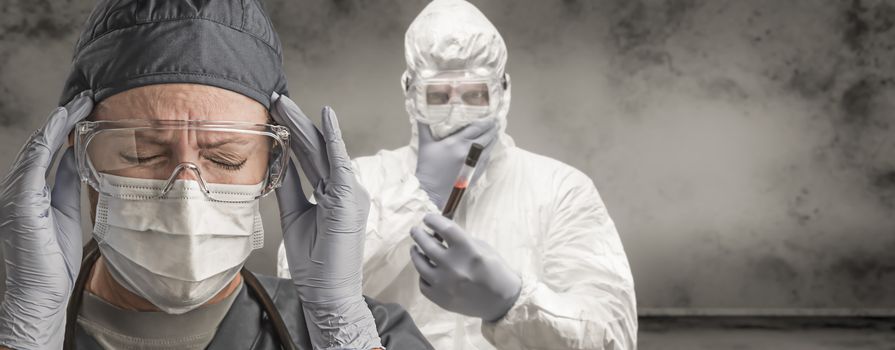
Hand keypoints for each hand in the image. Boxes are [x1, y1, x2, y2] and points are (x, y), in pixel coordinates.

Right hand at [0, 91, 92, 349]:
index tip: (88, 107)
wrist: (42, 293)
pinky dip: (45, 146)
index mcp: (33, 192)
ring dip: (57, 124)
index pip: (51, 151)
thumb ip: (70, 185)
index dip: (67, 127)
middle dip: (63, 118)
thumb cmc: (56, 259)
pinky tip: (60, 129)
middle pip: (43, 144)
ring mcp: (16, 196)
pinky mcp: (19, 205)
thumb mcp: (69, 212)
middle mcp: (20, 189)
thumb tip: (81, 158)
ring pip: (37, 150)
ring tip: (78, 104)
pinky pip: (32, 167)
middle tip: (87, 96)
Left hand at [270, 93, 380, 348]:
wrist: (327, 292)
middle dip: (296, 122)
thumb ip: (290, 188)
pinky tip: (325, 117)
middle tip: (276, 98)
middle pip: (317, 149)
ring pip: (323, 151)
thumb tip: (280, 162)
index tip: (277, 114)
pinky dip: (333, 138)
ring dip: (303, 124)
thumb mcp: (295, 216)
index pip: (312, 157)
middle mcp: (345, 189)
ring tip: (284, 102)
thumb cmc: (315, 263)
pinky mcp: (348, 198)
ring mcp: (350, 192)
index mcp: (333, 194)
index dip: (295, 134)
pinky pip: (339, 162)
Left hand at [410, 213, 520, 321]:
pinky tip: (425, 269)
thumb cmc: (495, 270)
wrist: (501, 302)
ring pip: (420, 264)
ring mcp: (444, 284)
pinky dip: (423, 275)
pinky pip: (423, 283)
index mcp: (468, 251)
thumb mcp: (483, 248)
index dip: (433, 220)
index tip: (427, 218)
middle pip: (427, 245)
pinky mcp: (440, 299)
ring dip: (416, 253)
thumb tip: (440, 233)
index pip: (444, 229)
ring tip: (415, 248)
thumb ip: (462, 240)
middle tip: (415, 230)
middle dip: (419, 234)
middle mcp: (453, 266)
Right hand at [415, 119, 497, 208]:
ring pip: (489, 148)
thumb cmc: (427, 167)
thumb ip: (423, 126)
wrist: (431, 191)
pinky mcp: (476, 173)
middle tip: (497, 121)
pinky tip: (489, 147)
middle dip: (493, 128)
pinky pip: (487, 159)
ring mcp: (474, 164)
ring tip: (496, 131)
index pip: (477, 127)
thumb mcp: (424, 144)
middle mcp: (468, 152)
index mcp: (456, 142)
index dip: (487, 120)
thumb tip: (419, 113)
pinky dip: (489, 151)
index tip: (492, 114)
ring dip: (494, 139)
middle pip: (487, 136)